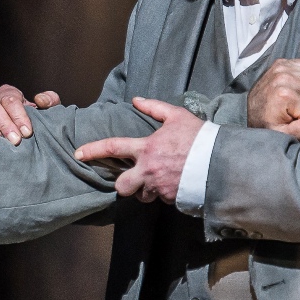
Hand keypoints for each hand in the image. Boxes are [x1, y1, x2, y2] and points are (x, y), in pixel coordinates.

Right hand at [0, 84, 61, 142]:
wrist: (20, 139)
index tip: (27, 132)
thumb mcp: (46, 112)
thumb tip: (40, 99)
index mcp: (8, 94)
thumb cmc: (31, 125)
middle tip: (16, 140)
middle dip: (4, 123)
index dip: (19, 115)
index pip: (11, 100)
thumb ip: (51, 102)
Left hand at [74, 97, 202, 203]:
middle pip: (122, 187)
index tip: (78, 154)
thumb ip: (154, 108)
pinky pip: (162, 199)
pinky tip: (175, 183)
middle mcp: (148, 171)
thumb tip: (136, 100)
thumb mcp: (177, 116)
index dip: (92, 150)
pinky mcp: (171, 199)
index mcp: (146, 149)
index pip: (112, 148)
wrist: (221, 162)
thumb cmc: (199, 137)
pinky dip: (165, 193)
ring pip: (143, 196)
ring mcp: (159, 188)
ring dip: (147, 190)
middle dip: (124, 185)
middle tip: (133, 178)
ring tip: (160, 179)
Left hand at [248, 58, 299, 139]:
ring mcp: (282, 67)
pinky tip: (293, 87)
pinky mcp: (282, 62)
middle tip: (290, 109)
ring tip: (290, 99)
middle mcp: (283, 77)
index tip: (290, 118)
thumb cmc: (268, 125)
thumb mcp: (284, 134)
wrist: (251, 110)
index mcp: (284, 95)